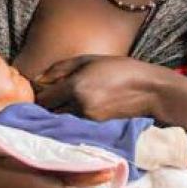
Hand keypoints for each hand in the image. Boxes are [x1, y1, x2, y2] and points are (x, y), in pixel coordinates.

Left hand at [35, 55, 165, 119]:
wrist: (149, 90)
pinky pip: (74, 125)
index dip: (39, 95)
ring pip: (60, 121)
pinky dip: (71, 119)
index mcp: (76, 86)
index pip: (43, 98)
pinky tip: (77, 110)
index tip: (42, 90)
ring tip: (64, 104)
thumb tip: (37, 79)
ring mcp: (88, 119)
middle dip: (46, 107)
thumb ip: (60, 68)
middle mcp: (79, 105)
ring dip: (58, 114)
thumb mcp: (89, 60)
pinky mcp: (96, 128)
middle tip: (50, 98)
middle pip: (49, 113)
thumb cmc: (120, 69)